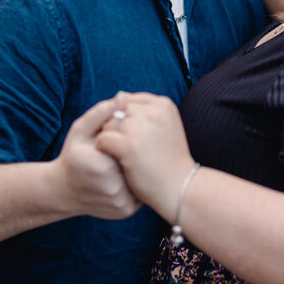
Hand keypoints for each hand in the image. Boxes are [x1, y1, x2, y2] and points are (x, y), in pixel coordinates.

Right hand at [53, 98, 141, 219]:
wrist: (62, 192)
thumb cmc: (72, 156)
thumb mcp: (80, 131)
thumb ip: (99, 114)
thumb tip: (121, 98)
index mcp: (102, 166)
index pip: (130, 144)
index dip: (128, 137)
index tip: (122, 136)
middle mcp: (113, 189)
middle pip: (138, 161)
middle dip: (135, 152)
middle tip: (129, 148)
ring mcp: (121, 204)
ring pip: (142, 176)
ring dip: (139, 167)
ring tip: (132, 160)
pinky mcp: (126, 212)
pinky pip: (140, 191)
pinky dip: (138, 181)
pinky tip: (130, 174)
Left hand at [95, 92, 195, 219]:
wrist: (179, 187)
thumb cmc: (169, 159)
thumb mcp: (166, 126)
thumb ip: (146, 111)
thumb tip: (118, 96)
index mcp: (163, 104)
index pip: (130, 100)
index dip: (126, 118)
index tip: (132, 135)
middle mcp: (153, 111)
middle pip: (118, 111)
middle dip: (118, 128)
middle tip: (128, 147)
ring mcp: (141, 127)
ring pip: (108, 124)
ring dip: (111, 139)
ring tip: (123, 154)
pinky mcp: (129, 145)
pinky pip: (103, 139)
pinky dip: (104, 150)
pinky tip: (114, 159)